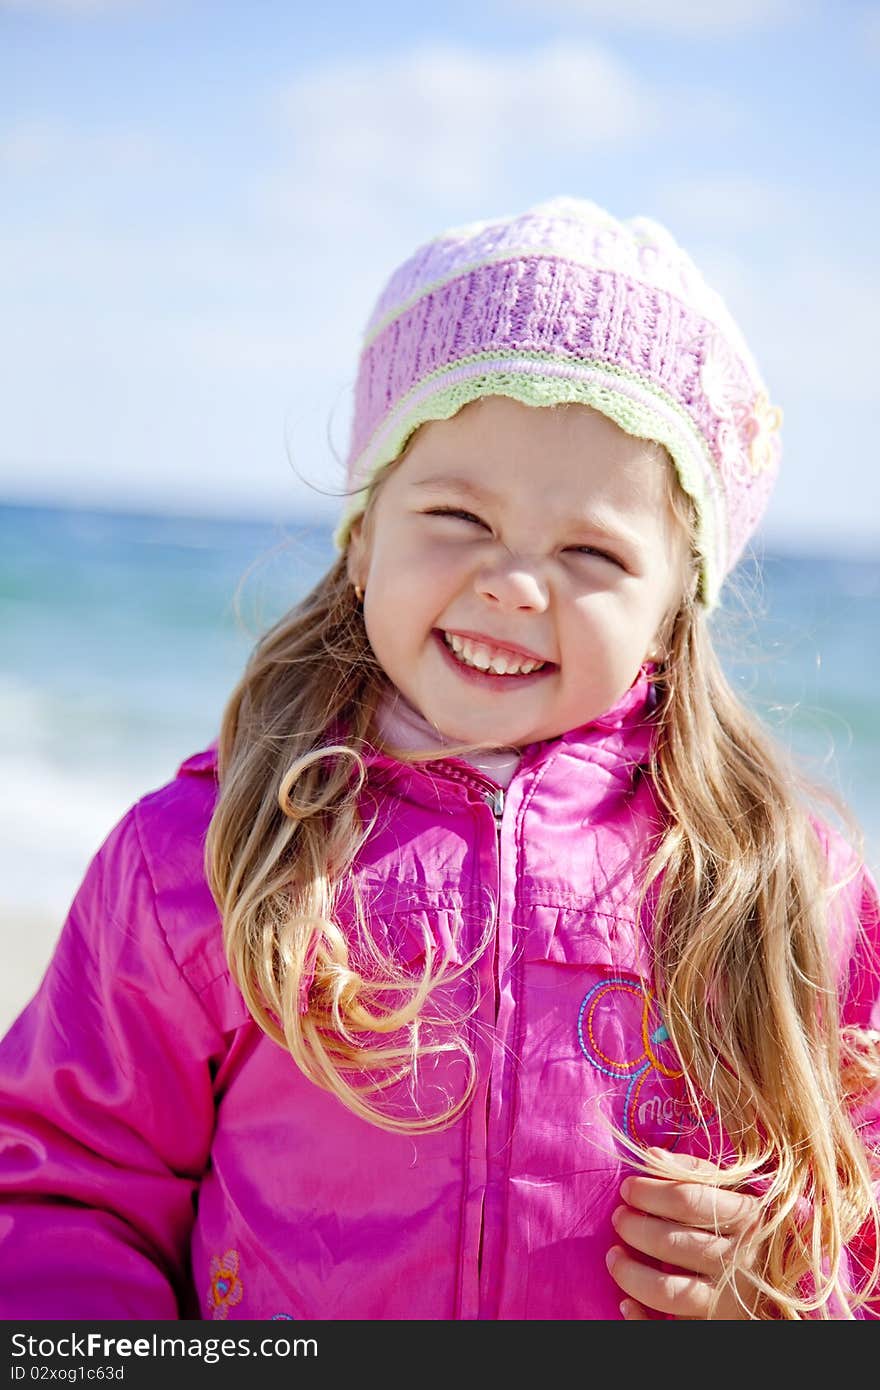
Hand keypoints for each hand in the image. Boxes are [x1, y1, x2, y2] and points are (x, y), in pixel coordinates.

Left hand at [605, 1151, 762, 1318]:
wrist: (773, 1279)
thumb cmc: (743, 1224)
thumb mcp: (732, 1191)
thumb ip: (695, 1172)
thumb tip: (652, 1156)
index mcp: (747, 1217)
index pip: (689, 1199)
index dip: (651, 1192)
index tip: (628, 1187)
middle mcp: (741, 1260)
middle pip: (677, 1244)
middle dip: (638, 1229)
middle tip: (619, 1218)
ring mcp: (729, 1299)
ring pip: (670, 1291)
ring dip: (633, 1274)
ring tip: (613, 1256)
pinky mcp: (716, 1325)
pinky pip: (671, 1329)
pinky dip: (643, 1319)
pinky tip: (625, 1303)